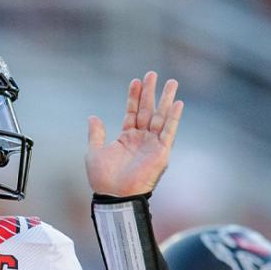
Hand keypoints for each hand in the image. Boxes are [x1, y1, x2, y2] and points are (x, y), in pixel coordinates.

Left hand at [86, 71, 182, 196]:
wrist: (113, 195)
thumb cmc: (103, 179)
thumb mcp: (94, 152)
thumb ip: (96, 134)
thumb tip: (93, 117)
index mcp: (126, 138)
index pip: (132, 112)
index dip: (134, 96)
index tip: (136, 80)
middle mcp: (141, 139)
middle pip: (147, 110)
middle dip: (150, 92)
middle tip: (153, 74)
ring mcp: (152, 145)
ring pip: (160, 117)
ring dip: (166, 100)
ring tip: (171, 82)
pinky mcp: (161, 153)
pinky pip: (169, 132)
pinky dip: (173, 118)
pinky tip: (177, 103)